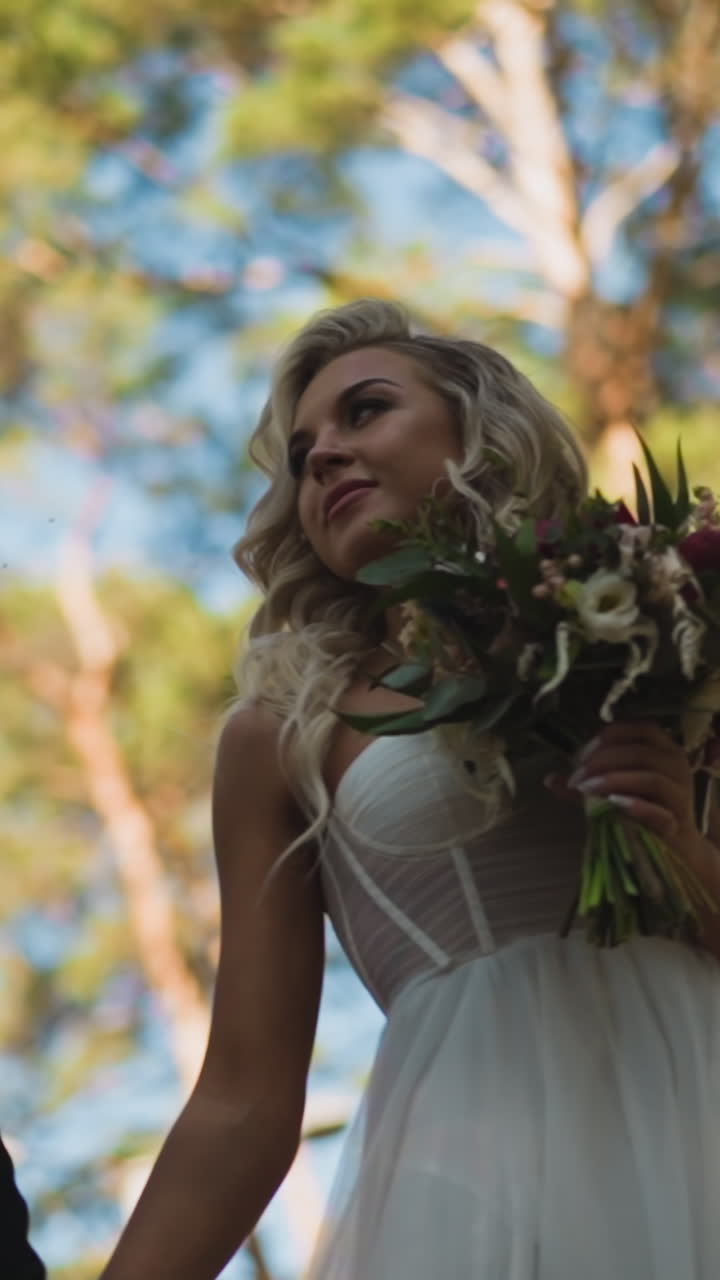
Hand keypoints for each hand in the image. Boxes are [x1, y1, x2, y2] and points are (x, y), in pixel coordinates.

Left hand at [546, 721, 698, 854]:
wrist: (676, 849)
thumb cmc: (643, 810)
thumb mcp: (613, 789)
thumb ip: (587, 781)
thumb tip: (550, 779)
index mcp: (663, 749)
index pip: (639, 728)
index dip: (608, 737)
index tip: (582, 755)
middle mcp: (676, 766)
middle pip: (640, 752)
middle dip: (603, 761)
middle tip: (577, 778)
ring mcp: (681, 795)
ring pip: (652, 777)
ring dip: (614, 780)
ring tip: (586, 789)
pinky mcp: (678, 824)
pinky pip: (661, 812)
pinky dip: (636, 805)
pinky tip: (613, 803)